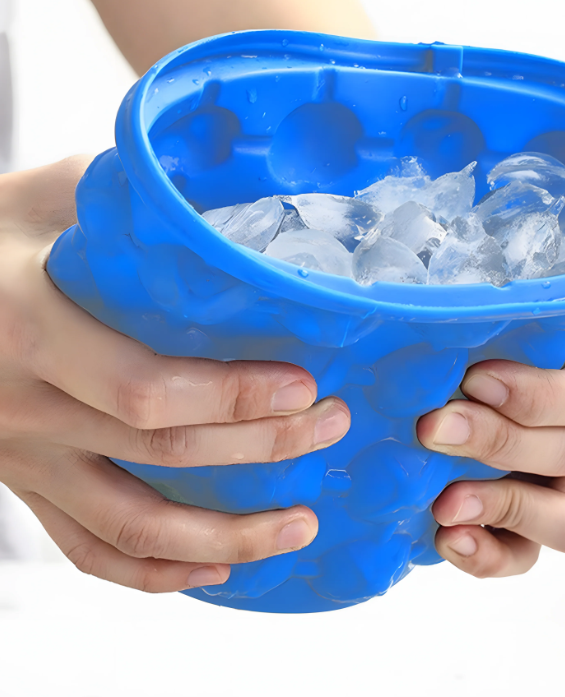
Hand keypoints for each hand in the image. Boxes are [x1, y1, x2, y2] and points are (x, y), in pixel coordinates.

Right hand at [0, 157, 349, 591]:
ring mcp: (20, 458)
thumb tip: (233, 194)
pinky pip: (87, 548)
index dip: (231, 396)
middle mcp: (22, 405)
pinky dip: (154, 571)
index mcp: (29, 327)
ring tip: (302, 527)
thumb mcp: (54, 193)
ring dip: (226, 536)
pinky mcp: (23, 483)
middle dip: (260, 448)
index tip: (304, 386)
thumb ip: (133, 202)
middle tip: (333, 427)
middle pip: (160, 451)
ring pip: (132, 525)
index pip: (143, 386)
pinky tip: (215, 568)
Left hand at [417, 308, 564, 577]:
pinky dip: (492, 553)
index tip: (473, 379)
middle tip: (433, 429)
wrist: (487, 341)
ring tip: (446, 502)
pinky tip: (449, 536)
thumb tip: (444, 318)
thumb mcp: (512, 291)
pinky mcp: (549, 509)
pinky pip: (535, 551)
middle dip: (498, 444)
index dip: (538, 396)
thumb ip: (501, 304)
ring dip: (504, 507)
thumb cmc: (505, 304)